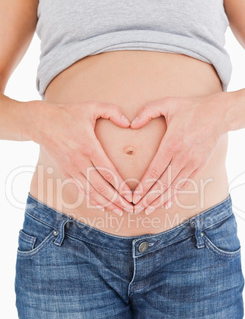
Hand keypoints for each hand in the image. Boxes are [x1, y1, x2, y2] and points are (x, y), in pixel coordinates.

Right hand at [33, 100, 133, 214]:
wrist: (40, 123)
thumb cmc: (68, 114)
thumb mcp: (91, 107)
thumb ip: (112, 111)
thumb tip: (129, 123)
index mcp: (88, 146)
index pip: (107, 171)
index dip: (120, 186)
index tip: (130, 196)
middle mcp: (79, 161)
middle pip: (101, 186)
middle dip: (117, 200)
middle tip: (131, 209)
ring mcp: (71, 169)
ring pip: (91, 192)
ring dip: (106, 204)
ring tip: (120, 211)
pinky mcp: (66, 173)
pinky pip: (80, 190)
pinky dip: (92, 200)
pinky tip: (103, 206)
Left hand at [129, 93, 228, 213]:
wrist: (218, 114)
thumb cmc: (190, 108)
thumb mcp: (168, 103)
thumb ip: (147, 111)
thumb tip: (131, 124)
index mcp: (171, 143)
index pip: (154, 171)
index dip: (143, 186)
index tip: (134, 197)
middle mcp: (182, 157)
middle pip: (162, 183)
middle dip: (148, 198)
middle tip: (136, 209)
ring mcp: (192, 163)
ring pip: (173, 187)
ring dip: (159, 200)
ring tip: (147, 210)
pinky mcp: (199, 166)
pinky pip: (185, 184)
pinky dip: (175, 195)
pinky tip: (166, 203)